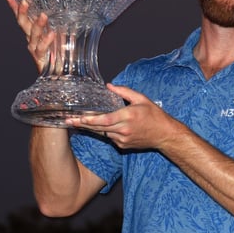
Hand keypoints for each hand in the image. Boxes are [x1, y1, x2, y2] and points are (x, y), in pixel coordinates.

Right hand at [5, 0, 54, 72]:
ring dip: (38, 24)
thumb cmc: (60, 52)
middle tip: (25, 2)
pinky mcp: (41, 58)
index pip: (23, 18)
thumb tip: (68, 9)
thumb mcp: (60, 35)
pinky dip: (46, 41)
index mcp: (34, 32)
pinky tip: (52, 34)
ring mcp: (35, 49)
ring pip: (33, 35)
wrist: (61, 72)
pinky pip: (42, 48)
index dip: (15, 8)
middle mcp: (32, 40)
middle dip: (22, 12)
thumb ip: (60, 24)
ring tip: (43, 15)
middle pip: (23, 24)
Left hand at [65, 84, 181, 150]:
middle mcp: (123, 130)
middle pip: (99, 128)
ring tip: (77, 122)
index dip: (90, 120)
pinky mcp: (123, 145)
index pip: (104, 120)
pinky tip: (97, 127)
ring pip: (102, 133)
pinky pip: (109, 137)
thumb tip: (109, 86)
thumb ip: (124, 92)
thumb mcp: (141, 99)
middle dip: (82, 124)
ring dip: (91, 128)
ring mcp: (122, 139)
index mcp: (127, 117)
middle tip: (68, 121)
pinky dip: (103, 132)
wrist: (165, 135)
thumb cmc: (155, 116)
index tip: (78, 118)